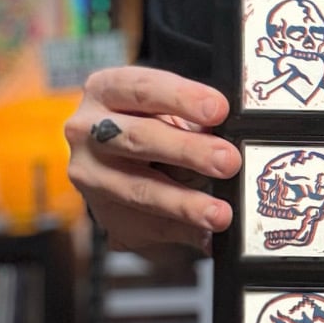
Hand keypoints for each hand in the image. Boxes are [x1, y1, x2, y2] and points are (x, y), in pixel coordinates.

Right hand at [64, 66, 241, 260]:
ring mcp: (89, 174)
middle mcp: (87, 130)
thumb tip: (236, 133)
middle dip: (189, 151)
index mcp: (107, 90)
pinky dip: (182, 231)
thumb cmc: (153, 125)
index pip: (143, 88)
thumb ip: (196, 118)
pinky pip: (145, 225)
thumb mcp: (170, 111)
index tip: (219, 110)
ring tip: (219, 213)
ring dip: (185, 204)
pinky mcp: (103, 214)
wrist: (121, 164)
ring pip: (139, 189)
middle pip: (139, 138)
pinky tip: (206, 234)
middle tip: (228, 161)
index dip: (182, 98)